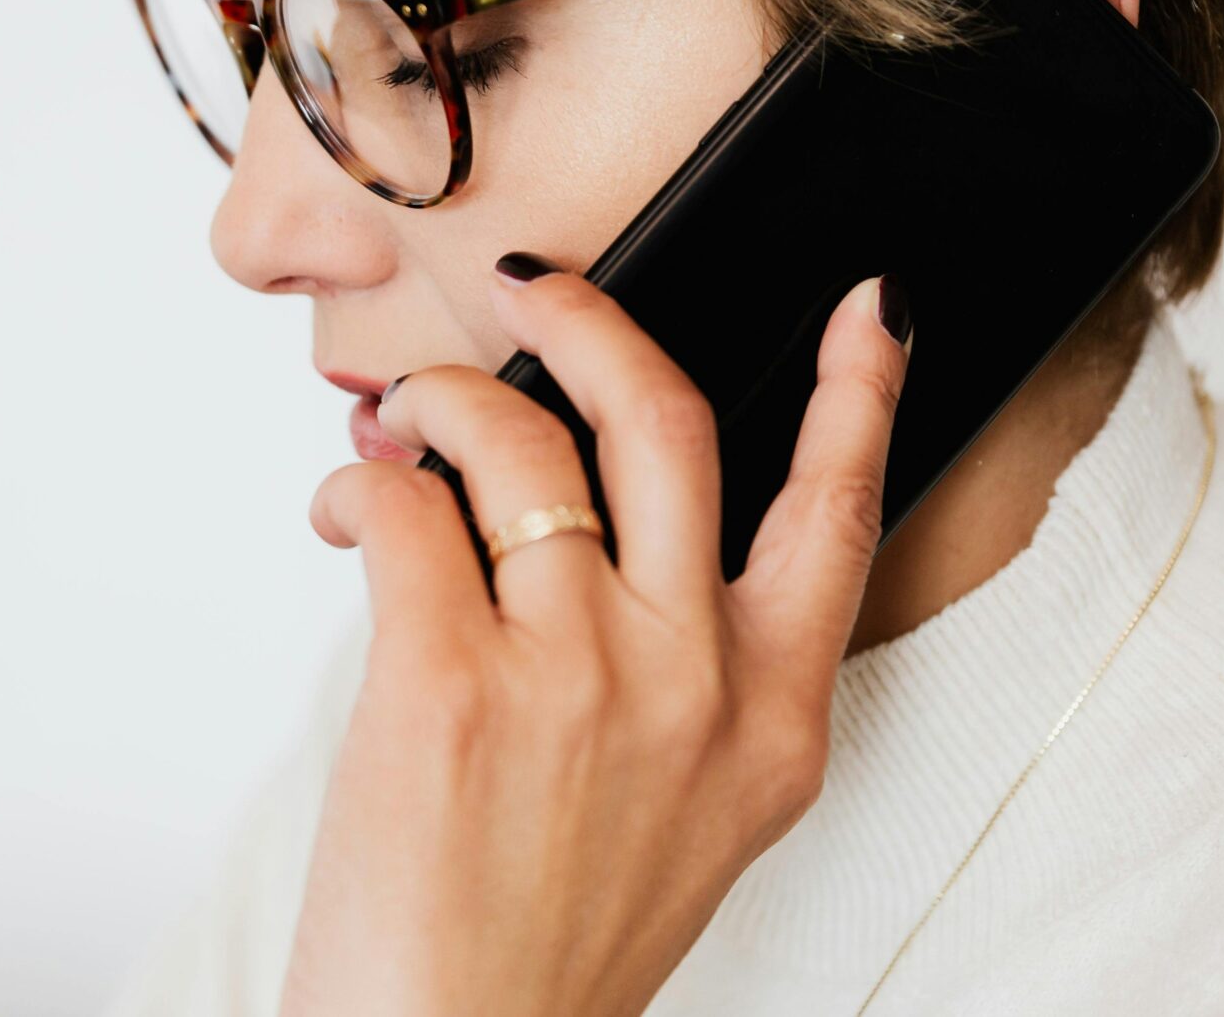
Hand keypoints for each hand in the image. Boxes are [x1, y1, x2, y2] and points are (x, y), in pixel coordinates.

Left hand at [280, 261, 912, 1016]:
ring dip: (440, 402)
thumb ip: (682, 664)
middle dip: (589, 318)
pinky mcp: (449, 684)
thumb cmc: (547, 938)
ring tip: (401, 430)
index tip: (876, 306)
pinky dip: (360, 486)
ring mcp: (577, 677)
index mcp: (772, 721)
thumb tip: (581, 500)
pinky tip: (346, 513)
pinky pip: (403, 507)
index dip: (861, 394)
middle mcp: (692, 684)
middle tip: (536, 286)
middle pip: (666, 419)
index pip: (837, 515)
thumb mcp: (685, 808)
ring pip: (512, 438)